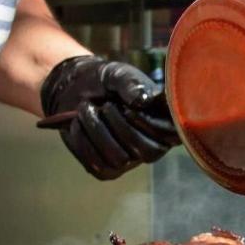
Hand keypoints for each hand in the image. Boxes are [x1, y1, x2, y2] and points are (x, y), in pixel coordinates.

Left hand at [40, 56, 177, 179]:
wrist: (73, 89)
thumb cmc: (104, 82)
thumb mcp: (118, 74)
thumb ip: (130, 83)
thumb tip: (142, 100)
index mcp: (165, 122)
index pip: (171, 136)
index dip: (149, 124)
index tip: (128, 107)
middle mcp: (152, 146)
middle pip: (147, 152)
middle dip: (120, 126)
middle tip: (105, 105)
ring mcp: (130, 161)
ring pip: (119, 159)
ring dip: (97, 130)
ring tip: (86, 108)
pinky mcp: (106, 170)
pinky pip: (96, 164)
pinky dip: (82, 140)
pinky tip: (78, 122)